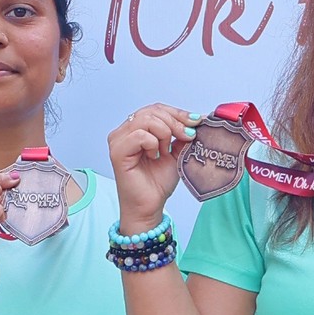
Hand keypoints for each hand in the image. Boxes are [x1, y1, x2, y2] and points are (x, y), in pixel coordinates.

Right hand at [108, 102, 193, 231]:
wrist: (150, 205)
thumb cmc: (158, 182)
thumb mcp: (177, 152)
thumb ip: (181, 134)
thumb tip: (196, 118)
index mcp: (136, 128)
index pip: (156, 109)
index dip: (177, 113)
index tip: (195, 122)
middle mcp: (124, 131)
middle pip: (152, 111)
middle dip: (175, 122)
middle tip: (187, 137)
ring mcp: (118, 140)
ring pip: (146, 120)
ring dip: (164, 133)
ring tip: (165, 151)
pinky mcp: (117, 151)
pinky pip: (140, 135)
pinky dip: (153, 144)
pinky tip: (154, 157)